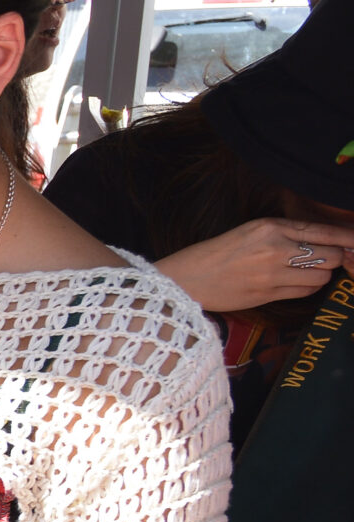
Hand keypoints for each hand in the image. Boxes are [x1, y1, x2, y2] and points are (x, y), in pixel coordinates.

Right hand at [155, 218, 348, 312]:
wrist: (184, 279)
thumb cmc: (215, 254)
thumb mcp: (250, 232)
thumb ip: (284, 234)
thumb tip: (322, 242)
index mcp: (270, 227)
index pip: (324, 231)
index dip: (348, 238)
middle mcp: (275, 248)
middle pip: (330, 255)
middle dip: (335, 258)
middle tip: (331, 260)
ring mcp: (271, 273)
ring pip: (321, 276)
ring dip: (321, 275)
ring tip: (306, 272)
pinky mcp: (267, 294)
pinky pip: (305, 292)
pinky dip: (308, 288)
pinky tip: (296, 283)